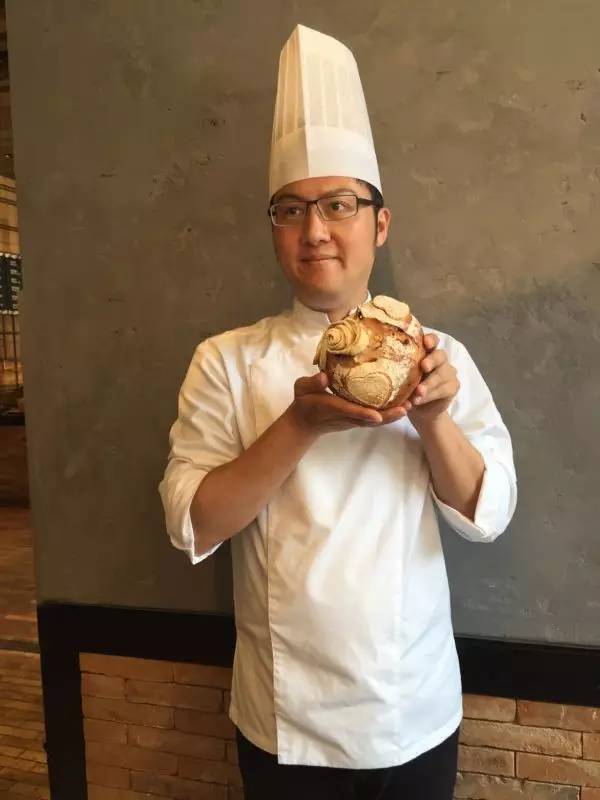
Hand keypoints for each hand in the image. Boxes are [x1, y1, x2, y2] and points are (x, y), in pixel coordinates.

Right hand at [289, 372, 407, 435]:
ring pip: (376, 420)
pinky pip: (375, 418)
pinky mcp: (357, 419)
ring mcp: (353, 420)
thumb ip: (312, 383)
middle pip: (370, 419)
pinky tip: (403, 404)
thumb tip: (323, 377)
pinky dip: (389, 413)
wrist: (304, 423)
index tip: (378, 415)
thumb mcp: (301, 389)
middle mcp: (346, 416)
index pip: (350, 412)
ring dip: (393, 415)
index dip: (363, 414)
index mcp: (333, 408)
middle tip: (407, 408)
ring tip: (411, 405)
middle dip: (389, 416)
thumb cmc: (303, 402)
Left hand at [388, 333, 459, 426]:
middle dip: (431, 360)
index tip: (426, 342)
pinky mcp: (453, 386)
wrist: (421, 411)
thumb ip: (395, 370)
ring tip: (418, 392)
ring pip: (442, 373)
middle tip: (423, 367)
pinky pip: (444, 389)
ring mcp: (448, 372)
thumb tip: (378, 367)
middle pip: (440, 355)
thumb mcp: (399, 378)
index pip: (432, 340)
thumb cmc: (406, 389)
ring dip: (429, 383)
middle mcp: (439, 359)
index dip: (431, 340)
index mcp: (425, 352)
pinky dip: (431, 395)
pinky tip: (419, 400)